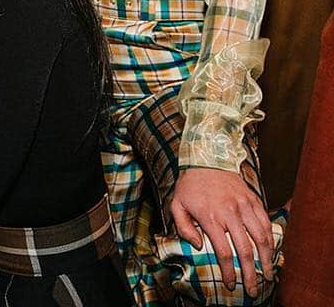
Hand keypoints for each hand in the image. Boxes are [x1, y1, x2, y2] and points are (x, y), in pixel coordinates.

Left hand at [170, 167, 273, 296]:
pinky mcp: (253, 199)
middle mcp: (229, 212)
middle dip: (250, 274)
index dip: (229, 272)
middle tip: (253, 289)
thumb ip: (183, 227)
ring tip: (267, 275)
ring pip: (261, 238)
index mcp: (210, 216)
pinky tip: (270, 252)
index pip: (223, 252)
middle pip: (245, 250)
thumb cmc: (190, 185)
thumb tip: (198, 246)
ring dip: (266, 260)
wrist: (206, 159)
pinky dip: (271, 240)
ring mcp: (244, 205)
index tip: (231, 284)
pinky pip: (266, 223)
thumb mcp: (177, 204)